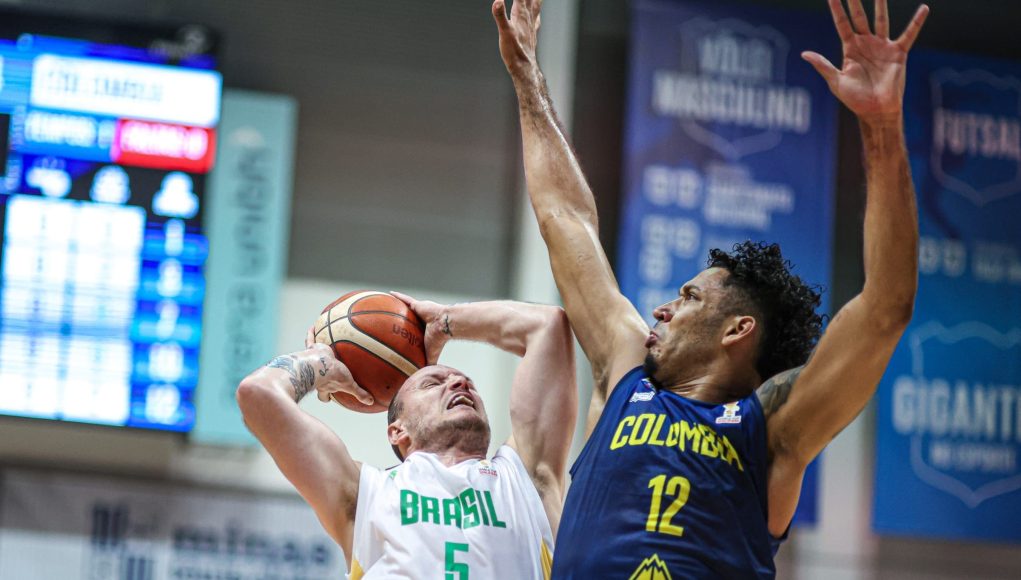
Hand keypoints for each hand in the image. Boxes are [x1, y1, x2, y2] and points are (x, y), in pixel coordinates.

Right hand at [304, 326, 374, 407]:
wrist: (320, 364)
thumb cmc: (333, 376)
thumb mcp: (349, 385)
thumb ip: (359, 393)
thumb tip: (370, 402)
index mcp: (325, 385)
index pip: (324, 395)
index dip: (326, 397)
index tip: (328, 397)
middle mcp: (317, 375)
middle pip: (316, 379)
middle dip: (319, 377)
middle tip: (324, 373)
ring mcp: (313, 362)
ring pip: (312, 360)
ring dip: (314, 354)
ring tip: (318, 347)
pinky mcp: (311, 350)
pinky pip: (310, 340)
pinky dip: (311, 333)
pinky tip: (314, 326)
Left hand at [390, 291, 449, 364]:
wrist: (445, 327)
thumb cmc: (438, 341)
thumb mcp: (430, 356)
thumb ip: (426, 365)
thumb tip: (419, 378)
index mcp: (423, 331)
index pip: (410, 332)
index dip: (403, 333)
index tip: (395, 335)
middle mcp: (420, 320)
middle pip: (406, 319)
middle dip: (397, 320)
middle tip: (385, 321)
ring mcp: (419, 312)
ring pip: (405, 308)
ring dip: (396, 306)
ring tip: (384, 305)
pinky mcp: (418, 305)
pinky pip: (406, 299)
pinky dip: (398, 296)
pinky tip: (389, 293)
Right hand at [492, 0, 541, 80]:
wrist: (525, 68)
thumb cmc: (514, 52)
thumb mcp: (504, 33)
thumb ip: (500, 15)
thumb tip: (497, 0)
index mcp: (520, 14)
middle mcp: (528, 16)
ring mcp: (531, 24)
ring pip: (536, 4)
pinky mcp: (532, 32)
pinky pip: (536, 16)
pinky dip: (536, 10)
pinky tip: (537, 12)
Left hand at [802, 0, 928, 124]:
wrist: (875, 110)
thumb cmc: (854, 98)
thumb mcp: (835, 81)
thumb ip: (822, 65)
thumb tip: (804, 54)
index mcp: (850, 48)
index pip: (842, 23)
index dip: (837, 9)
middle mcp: (866, 43)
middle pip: (859, 17)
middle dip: (855, 1)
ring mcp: (882, 46)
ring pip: (881, 20)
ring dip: (880, 5)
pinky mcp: (898, 53)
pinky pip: (909, 34)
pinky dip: (916, 22)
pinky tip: (924, 9)